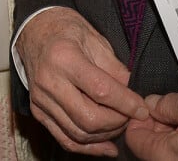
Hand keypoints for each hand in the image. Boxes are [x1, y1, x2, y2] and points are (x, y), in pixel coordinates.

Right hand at [16, 8, 148, 156]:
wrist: (35, 31)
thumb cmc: (65, 30)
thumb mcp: (95, 38)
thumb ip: (114, 68)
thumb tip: (131, 94)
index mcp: (64, 57)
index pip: (100, 90)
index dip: (126, 103)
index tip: (142, 109)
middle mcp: (49, 81)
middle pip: (89, 118)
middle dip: (117, 122)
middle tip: (130, 116)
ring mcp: (41, 99)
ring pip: (78, 133)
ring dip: (105, 135)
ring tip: (119, 125)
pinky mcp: (38, 111)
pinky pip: (65, 138)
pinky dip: (88, 147)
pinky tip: (105, 145)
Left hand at [125, 89, 177, 159]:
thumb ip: (164, 102)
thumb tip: (151, 104)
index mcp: (164, 156)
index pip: (132, 135)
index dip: (139, 114)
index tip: (150, 104)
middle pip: (149, 142)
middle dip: (158, 121)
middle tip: (175, 107)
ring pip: (166, 145)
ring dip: (173, 128)